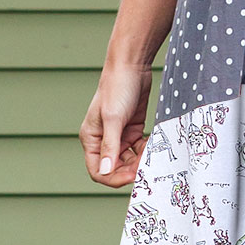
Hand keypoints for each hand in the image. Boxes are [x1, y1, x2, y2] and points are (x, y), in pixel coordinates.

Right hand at [80, 61, 152, 187]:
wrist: (132, 66)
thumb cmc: (117, 88)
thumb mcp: (113, 119)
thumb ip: (110, 146)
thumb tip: (105, 172)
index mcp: (91, 139)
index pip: (97, 171)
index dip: (113, 178)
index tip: (132, 176)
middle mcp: (104, 139)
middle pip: (115, 167)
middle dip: (130, 169)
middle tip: (146, 166)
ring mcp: (119, 134)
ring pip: (129, 159)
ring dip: (140, 161)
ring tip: (151, 154)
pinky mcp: (133, 128)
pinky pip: (139, 148)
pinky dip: (146, 150)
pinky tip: (153, 146)